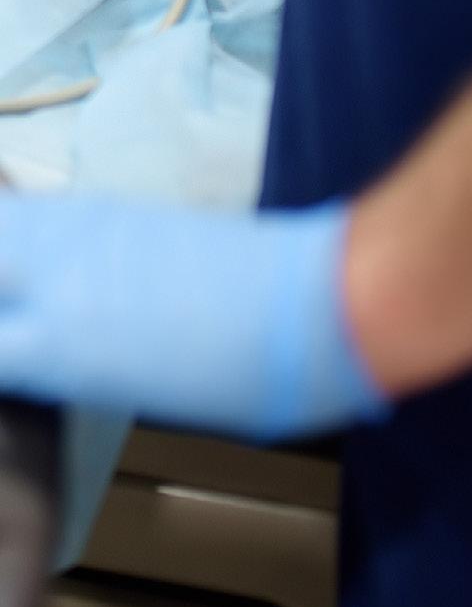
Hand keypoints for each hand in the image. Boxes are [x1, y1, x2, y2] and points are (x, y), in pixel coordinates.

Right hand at [0, 192, 384, 440]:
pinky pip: (45, 211)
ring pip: (5, 225)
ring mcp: (88, 231)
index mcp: (59, 345)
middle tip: (16, 316)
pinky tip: (38, 251)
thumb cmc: (238, 379)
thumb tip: (43, 359)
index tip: (13, 358)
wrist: (306, 308)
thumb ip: (71, 371)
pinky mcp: (119, 209)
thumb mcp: (134, 398)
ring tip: (18, 283)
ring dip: (7, 252)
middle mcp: (59, 277)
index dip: (2, 351)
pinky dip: (27, 229)